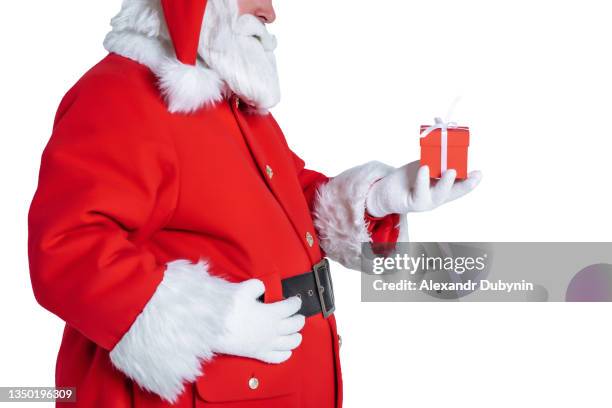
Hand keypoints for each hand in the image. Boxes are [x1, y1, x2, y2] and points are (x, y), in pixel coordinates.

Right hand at [211, 279, 304, 363]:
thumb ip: (257, 286)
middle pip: (295, 325)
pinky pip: (278, 358)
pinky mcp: (258, 353)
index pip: (291, 307)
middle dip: (299, 318)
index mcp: (271, 313)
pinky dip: (286, 354)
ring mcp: (267, 343)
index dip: (296, 302)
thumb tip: (262, 288)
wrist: (213, 327)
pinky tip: (287, 350)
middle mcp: (273, 330)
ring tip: (296, 332)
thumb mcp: (243, 289)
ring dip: (296, 336)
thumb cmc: (227, 309)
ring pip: (291, 342)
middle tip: (298, 314)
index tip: (296, 300)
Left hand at [366, 161, 481, 216]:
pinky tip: (424, 169)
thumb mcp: (424, 161)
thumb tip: (439, 121)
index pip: (460, 187)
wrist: (384, 191)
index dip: (471, 182)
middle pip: (453, 193)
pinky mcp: (411, 203)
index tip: (479, 174)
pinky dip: (422, 180)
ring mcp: (425, 202)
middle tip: (473, 175)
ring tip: (451, 171)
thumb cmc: (407, 177)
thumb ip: (434, 151)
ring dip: (446, 183)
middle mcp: (436, 198)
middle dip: (464, 185)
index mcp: (442, 189)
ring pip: (439, 195)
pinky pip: (419, 192)